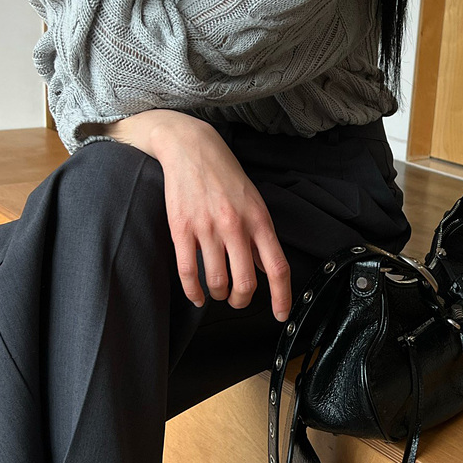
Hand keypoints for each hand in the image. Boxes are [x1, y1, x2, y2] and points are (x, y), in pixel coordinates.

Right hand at [91, 110, 293, 320]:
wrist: (191, 148)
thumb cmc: (225, 175)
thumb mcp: (253, 202)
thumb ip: (259, 236)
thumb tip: (265, 270)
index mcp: (259, 220)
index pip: (277, 267)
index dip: (281, 297)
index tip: (280, 314)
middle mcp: (235, 226)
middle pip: (245, 283)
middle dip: (242, 301)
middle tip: (238, 301)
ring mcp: (207, 228)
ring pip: (216, 282)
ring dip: (218, 295)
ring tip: (218, 292)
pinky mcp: (181, 229)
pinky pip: (188, 273)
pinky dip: (194, 292)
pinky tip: (198, 296)